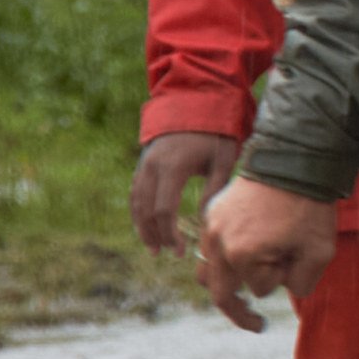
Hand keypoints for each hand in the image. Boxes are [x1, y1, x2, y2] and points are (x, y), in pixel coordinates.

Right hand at [129, 133, 242, 255]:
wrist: (194, 105)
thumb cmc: (214, 135)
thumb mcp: (223, 160)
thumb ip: (215, 189)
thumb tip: (206, 219)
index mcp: (173, 167)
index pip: (163, 210)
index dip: (169, 234)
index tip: (180, 250)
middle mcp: (152, 167)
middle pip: (145, 210)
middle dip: (155, 234)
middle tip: (167, 253)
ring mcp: (144, 165)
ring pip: (136, 202)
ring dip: (142, 227)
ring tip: (154, 247)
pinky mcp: (143, 164)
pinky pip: (135, 193)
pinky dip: (138, 212)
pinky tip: (146, 227)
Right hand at [195, 178, 337, 331]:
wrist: (296, 161)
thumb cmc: (310, 208)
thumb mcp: (319, 253)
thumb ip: (300, 283)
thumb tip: (273, 291)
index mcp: (242, 254)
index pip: (257, 289)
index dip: (281, 280)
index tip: (297, 260)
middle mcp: (218, 241)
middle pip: (220, 290)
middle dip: (239, 310)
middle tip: (257, 326)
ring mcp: (211, 225)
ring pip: (208, 271)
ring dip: (226, 285)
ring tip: (242, 298)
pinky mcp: (211, 212)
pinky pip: (210, 247)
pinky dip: (224, 260)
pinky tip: (243, 262)